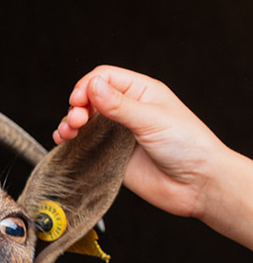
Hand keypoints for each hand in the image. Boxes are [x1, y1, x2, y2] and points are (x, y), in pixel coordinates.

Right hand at [52, 65, 227, 220]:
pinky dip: (71, 141)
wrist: (197, 184)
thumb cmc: (188, 146)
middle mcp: (128, 110)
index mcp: (141, 92)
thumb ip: (119, 105)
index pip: (105, 78)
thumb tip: (93, 86)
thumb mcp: (152, 120)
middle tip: (77, 120)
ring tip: (68, 132)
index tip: (79, 101)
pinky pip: (86, 144)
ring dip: (70, 123)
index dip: (87, 86)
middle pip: (90, 98)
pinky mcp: (112, 155)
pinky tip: (65, 142)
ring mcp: (119, 133)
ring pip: (84, 121)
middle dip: (77, 106)